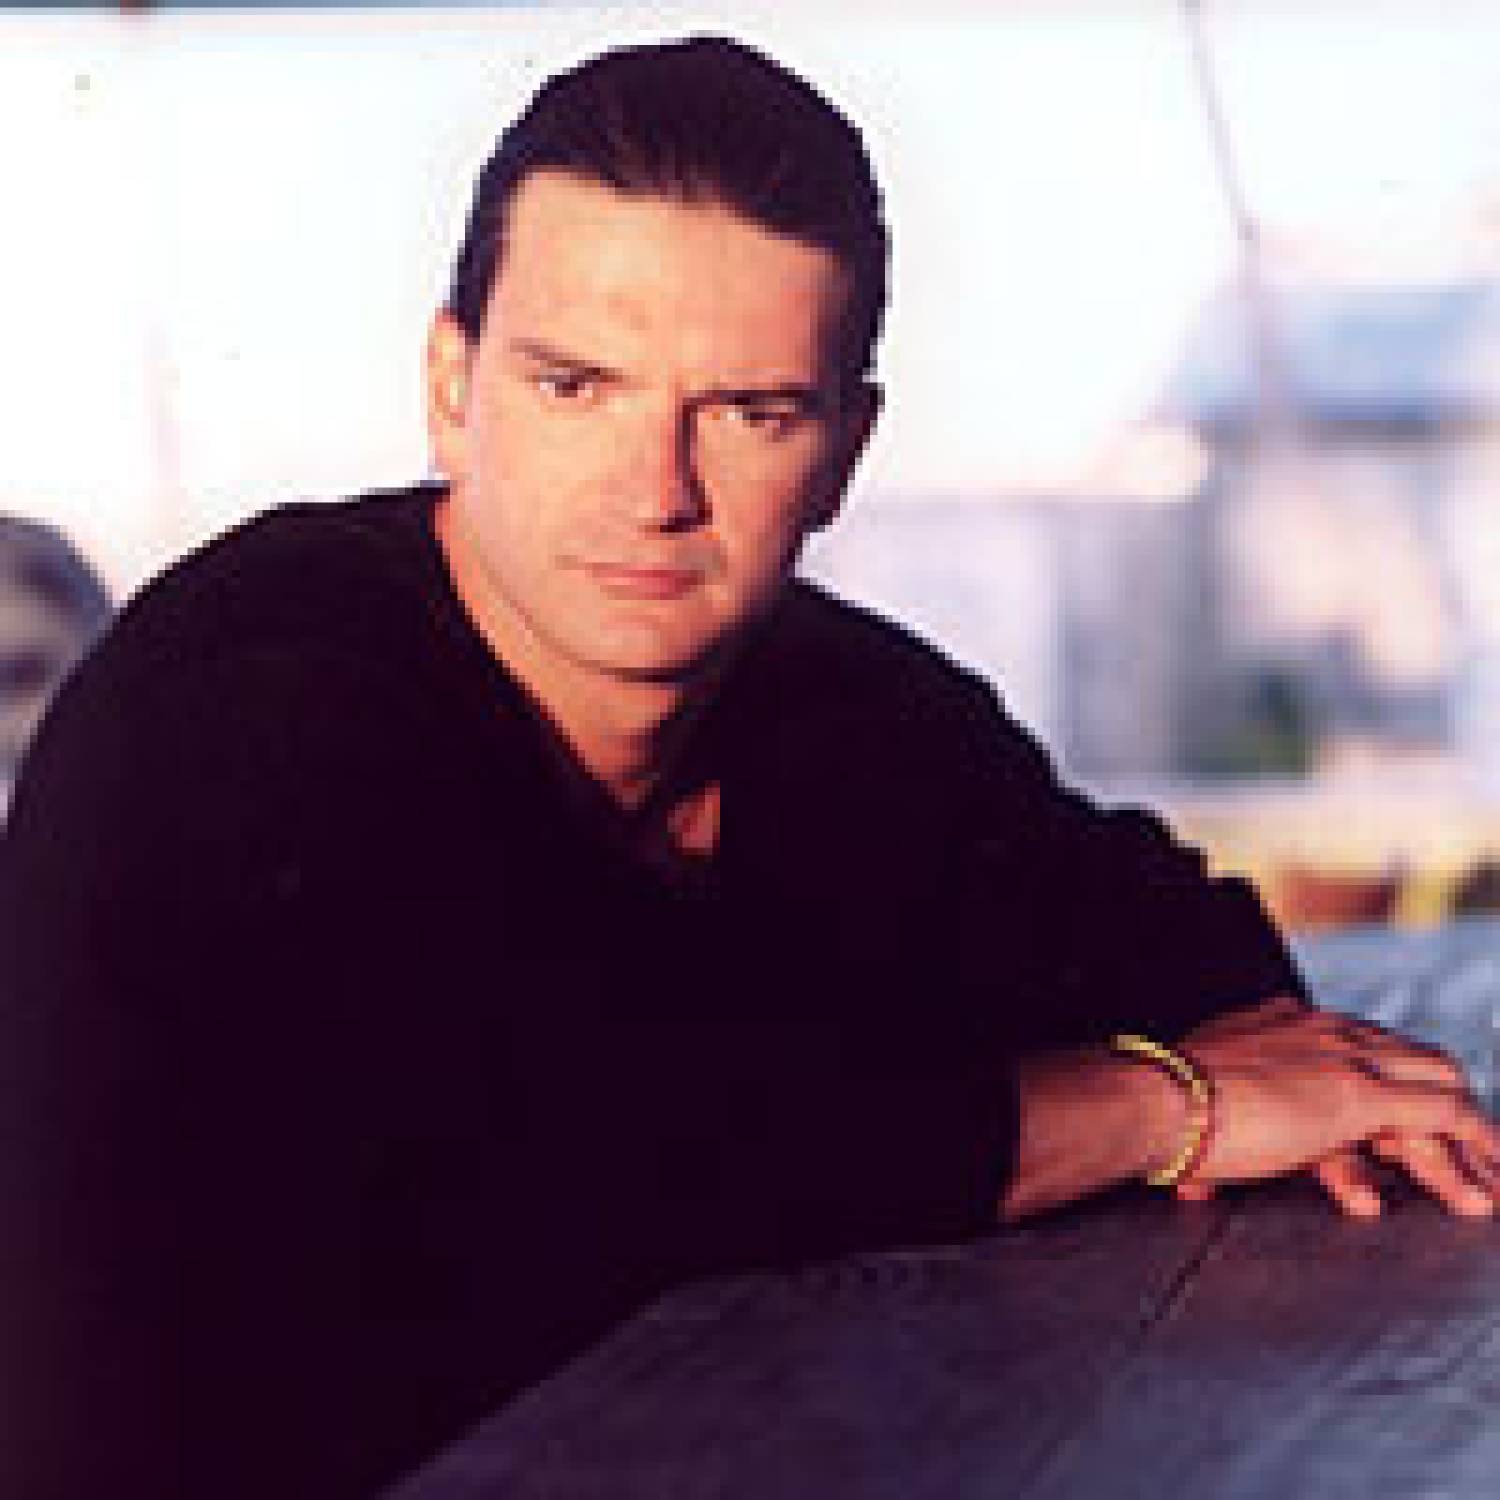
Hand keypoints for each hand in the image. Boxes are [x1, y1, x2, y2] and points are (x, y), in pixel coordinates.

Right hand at [1173, 996, 1499, 1216]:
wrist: (1152, 1098)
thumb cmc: (1160, 1110)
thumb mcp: (1203, 1107)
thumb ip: (1215, 1127)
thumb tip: (1200, 1178)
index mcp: (1283, 1023)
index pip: (1361, 1047)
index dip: (1389, 1087)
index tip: (1398, 1130)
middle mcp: (1321, 1028)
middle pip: (1411, 1060)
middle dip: (1444, 1110)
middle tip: (1467, 1158)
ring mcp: (1342, 1056)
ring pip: (1437, 1085)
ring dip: (1466, 1141)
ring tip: (1483, 1188)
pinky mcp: (1358, 1093)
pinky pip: (1442, 1113)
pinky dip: (1474, 1145)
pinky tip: (1484, 1183)